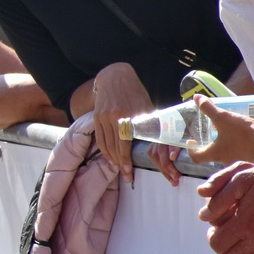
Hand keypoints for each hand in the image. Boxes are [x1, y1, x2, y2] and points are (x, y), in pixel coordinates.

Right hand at [89, 63, 158, 185]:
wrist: (115, 77)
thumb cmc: (135, 92)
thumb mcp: (146, 107)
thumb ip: (148, 125)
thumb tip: (157, 143)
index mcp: (128, 116)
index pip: (124, 145)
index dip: (126, 161)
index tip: (129, 174)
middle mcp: (113, 118)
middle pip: (114, 148)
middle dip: (120, 164)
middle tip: (126, 177)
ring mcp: (102, 118)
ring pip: (105, 145)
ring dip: (111, 159)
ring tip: (118, 168)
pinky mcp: (96, 117)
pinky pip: (100, 138)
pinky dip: (104, 150)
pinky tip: (110, 157)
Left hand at [186, 95, 253, 165]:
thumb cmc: (243, 133)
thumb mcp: (223, 117)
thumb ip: (208, 108)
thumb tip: (196, 97)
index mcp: (215, 155)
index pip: (197, 158)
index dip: (191, 151)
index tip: (192, 142)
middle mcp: (225, 162)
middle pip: (212, 156)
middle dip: (211, 145)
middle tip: (212, 134)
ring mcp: (238, 163)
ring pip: (227, 156)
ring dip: (226, 146)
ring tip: (228, 133)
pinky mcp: (251, 161)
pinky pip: (241, 155)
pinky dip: (239, 148)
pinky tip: (243, 138)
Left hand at [196, 161, 253, 253]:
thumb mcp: (241, 178)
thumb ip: (219, 198)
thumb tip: (203, 216)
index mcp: (245, 223)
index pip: (216, 244)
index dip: (211, 235)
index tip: (216, 225)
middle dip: (221, 245)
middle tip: (225, 230)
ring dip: (234, 250)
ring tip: (237, 233)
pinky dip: (249, 251)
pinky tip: (251, 235)